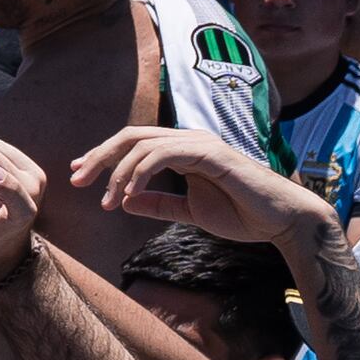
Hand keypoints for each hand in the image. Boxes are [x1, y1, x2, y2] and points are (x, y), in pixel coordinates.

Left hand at [75, 123, 327, 250]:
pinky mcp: (210, 153)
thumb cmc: (244, 215)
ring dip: (117, 172)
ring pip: (142, 144)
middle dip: (99, 157)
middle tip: (76, 180)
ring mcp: (199, 142)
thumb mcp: (191, 211)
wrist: (283, 221)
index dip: (103, 155)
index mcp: (182, 149)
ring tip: (106, 200)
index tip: (79, 173)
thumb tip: (125, 200)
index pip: (133, 143)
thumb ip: (160, 204)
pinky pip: (164, 155)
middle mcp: (187, 139)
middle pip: (130, 137)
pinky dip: (140, 172)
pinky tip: (129, 193)